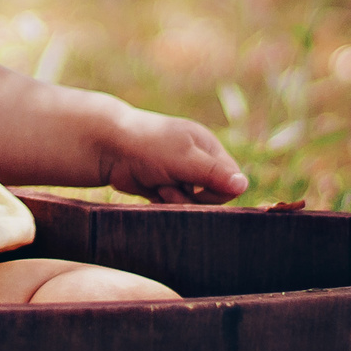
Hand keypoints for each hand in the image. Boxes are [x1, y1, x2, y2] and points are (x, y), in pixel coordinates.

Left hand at [101, 106, 246, 203]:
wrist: (107, 148)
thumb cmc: (148, 146)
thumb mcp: (184, 158)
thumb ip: (213, 174)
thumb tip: (244, 186)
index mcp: (207, 146)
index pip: (232, 179)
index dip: (218, 190)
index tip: (197, 188)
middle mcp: (197, 160)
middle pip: (213, 195)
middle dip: (192, 196)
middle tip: (170, 185)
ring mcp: (180, 174)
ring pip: (193, 203)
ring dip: (175, 199)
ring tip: (158, 185)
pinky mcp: (164, 187)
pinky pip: (175, 205)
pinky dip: (164, 202)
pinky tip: (152, 191)